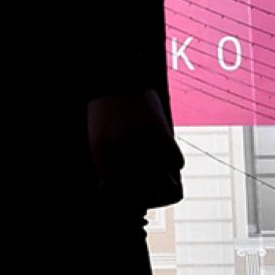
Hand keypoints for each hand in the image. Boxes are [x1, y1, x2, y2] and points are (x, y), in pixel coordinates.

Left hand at [89, 90, 183, 208]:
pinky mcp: (161, 128)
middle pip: (140, 186)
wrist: (117, 77)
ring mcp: (143, 136)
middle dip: (145, 194)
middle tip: (149, 193)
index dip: (124, 197)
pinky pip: (177, 160)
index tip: (129, 197)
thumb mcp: (97, 139)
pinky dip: (175, 165)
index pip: (116, 188)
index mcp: (102, 149)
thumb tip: (106, 190)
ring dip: (163, 184)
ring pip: (161, 178)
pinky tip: (170, 163)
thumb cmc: (105, 113)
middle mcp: (122, 145)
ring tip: (162, 182)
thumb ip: (103, 165)